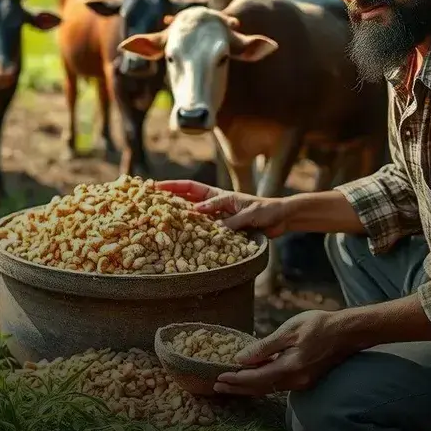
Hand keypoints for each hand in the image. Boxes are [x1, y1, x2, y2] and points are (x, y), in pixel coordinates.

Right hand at [155, 179, 293, 238]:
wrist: (281, 219)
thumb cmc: (266, 210)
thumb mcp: (248, 213)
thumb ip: (226, 217)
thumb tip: (200, 216)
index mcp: (218, 195)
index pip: (190, 189)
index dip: (172, 186)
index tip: (155, 187)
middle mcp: (215, 206)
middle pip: (186, 202)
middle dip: (168, 202)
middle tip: (149, 206)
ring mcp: (218, 220)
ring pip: (193, 220)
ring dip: (179, 221)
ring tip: (160, 226)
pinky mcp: (224, 232)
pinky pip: (205, 234)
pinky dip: (195, 237)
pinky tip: (185, 243)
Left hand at [213, 310, 349, 395]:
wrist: (347, 332)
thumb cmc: (319, 325)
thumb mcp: (289, 330)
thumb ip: (264, 347)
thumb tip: (241, 359)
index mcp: (290, 367)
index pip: (256, 378)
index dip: (236, 379)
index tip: (219, 377)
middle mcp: (295, 380)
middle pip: (260, 389)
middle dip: (238, 388)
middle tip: (217, 386)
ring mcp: (301, 382)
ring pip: (269, 388)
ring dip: (248, 387)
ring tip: (230, 384)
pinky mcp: (305, 379)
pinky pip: (278, 385)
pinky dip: (262, 383)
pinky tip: (253, 377)